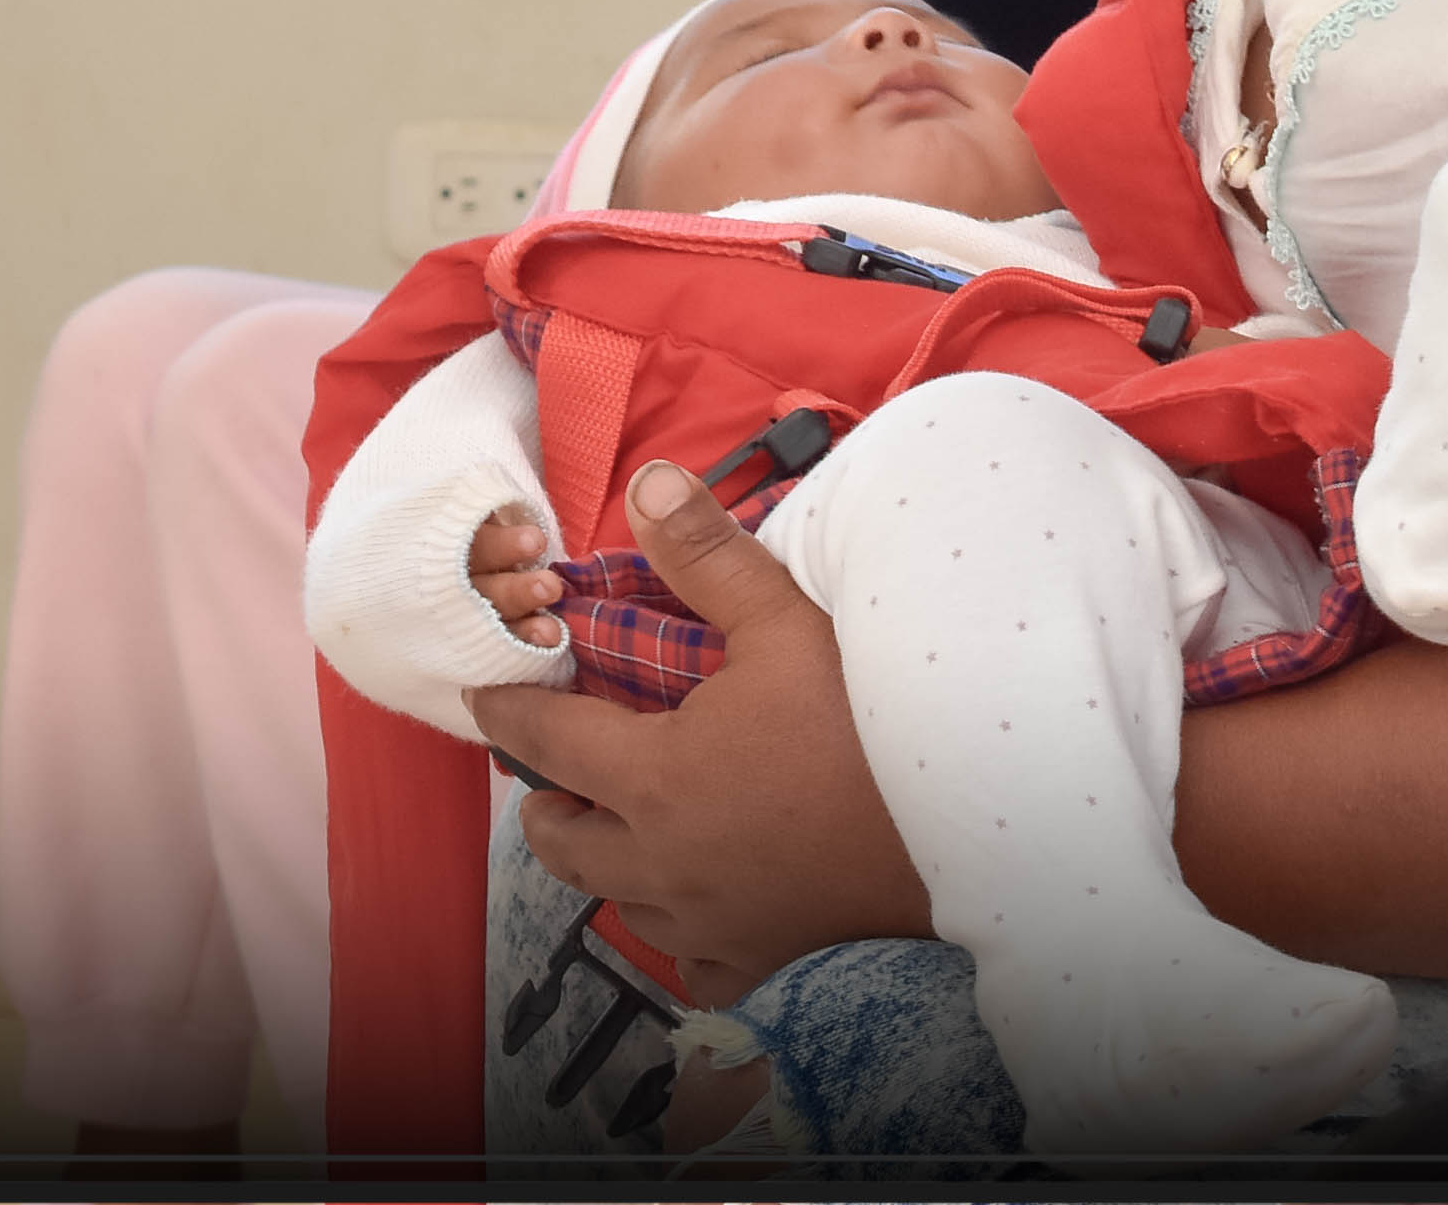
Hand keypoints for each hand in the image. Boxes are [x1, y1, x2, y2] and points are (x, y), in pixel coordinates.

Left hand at [467, 459, 926, 1002]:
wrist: (962, 826)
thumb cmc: (866, 722)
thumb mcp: (786, 621)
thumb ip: (708, 554)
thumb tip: (648, 483)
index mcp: (653, 780)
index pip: (547, 744)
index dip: (508, 715)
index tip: (485, 699)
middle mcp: (662, 863)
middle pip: (561, 845)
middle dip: (546, 802)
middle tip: (558, 770)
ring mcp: (708, 922)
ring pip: (620, 904)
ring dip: (608, 864)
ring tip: (626, 824)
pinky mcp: (759, 959)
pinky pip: (693, 963)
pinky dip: (681, 933)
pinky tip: (700, 903)